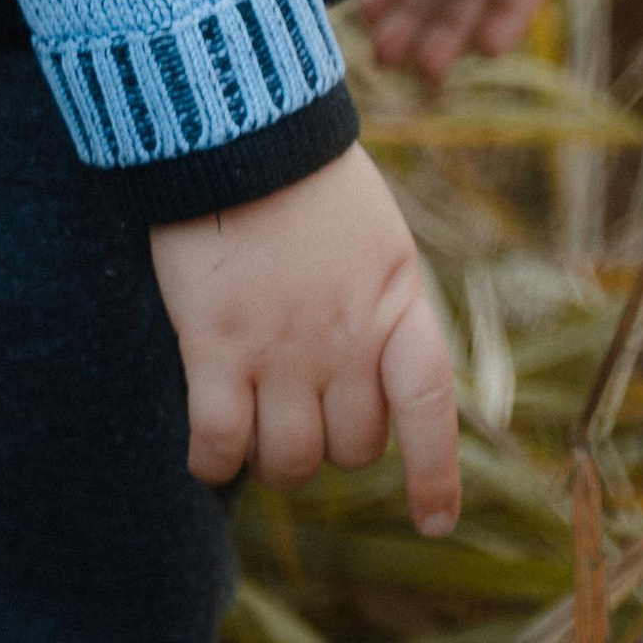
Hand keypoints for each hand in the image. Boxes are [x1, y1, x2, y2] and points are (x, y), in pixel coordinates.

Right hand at [148, 142, 458, 532]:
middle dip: (329, 440)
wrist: (234, 122)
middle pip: (349, 448)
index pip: (429, 408)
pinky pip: (220, 447)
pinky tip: (209, 449)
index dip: (434, 473)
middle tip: (303, 401)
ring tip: (256, 420)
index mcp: (395, 303)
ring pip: (290, 462)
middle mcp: (345, 339)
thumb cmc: (305, 176)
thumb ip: (383, 309)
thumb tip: (377, 380)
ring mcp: (281, 349)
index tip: (433, 521)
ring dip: (274, 456)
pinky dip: (214, 462)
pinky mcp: (215, 346)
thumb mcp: (376, 237)